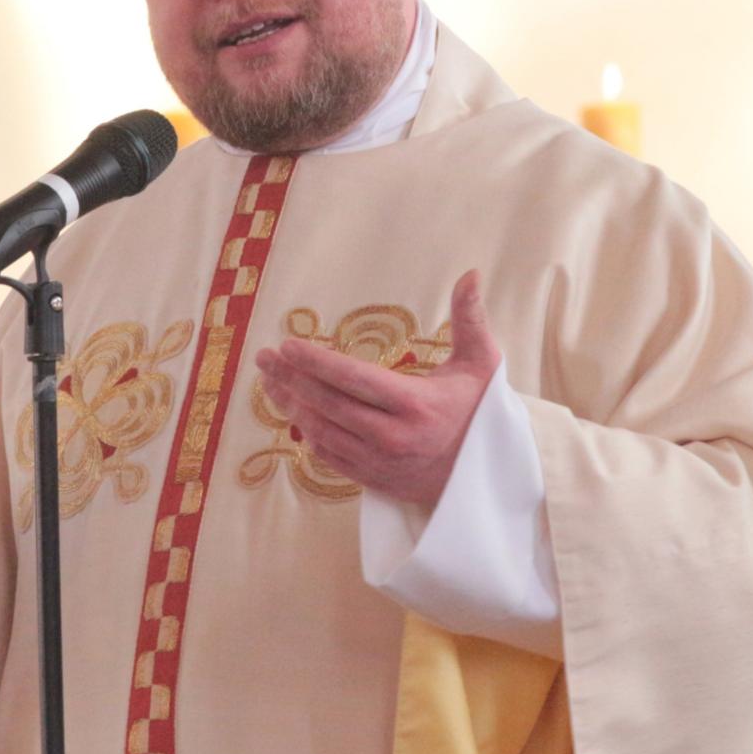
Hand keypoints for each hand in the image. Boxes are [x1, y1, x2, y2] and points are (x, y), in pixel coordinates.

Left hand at [252, 270, 500, 507]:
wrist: (488, 476)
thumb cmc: (482, 411)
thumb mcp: (482, 362)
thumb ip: (470, 318)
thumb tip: (470, 273)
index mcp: (415, 403)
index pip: (353, 378)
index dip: (316, 362)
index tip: (287, 345)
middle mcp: (393, 436)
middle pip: (328, 404)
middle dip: (291, 378)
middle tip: (264, 358)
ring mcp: (380, 462)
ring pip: (322, 431)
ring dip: (291, 405)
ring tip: (270, 381)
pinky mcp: (373, 479)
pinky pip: (329, 457)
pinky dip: (307, 433)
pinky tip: (293, 413)